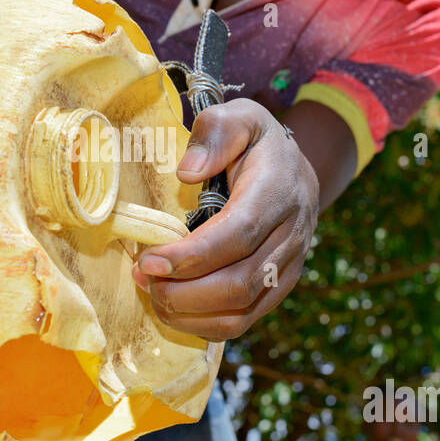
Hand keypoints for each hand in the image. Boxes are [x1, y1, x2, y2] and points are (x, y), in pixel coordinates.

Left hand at [132, 98, 319, 341]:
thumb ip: (215, 132)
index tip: (149, 261)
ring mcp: (288, 268)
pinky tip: (172, 306)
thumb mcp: (241, 116)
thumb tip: (187, 172)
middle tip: (143, 277)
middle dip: (184, 291)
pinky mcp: (278, 290)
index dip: (192, 255)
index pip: (238, 234)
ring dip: (189, 313)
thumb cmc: (256, 143)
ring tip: (152, 293)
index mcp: (278, 191)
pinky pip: (242, 321)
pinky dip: (202, 323)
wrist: (296, 172)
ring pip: (241, 311)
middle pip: (239, 282)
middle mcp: (291, 235)